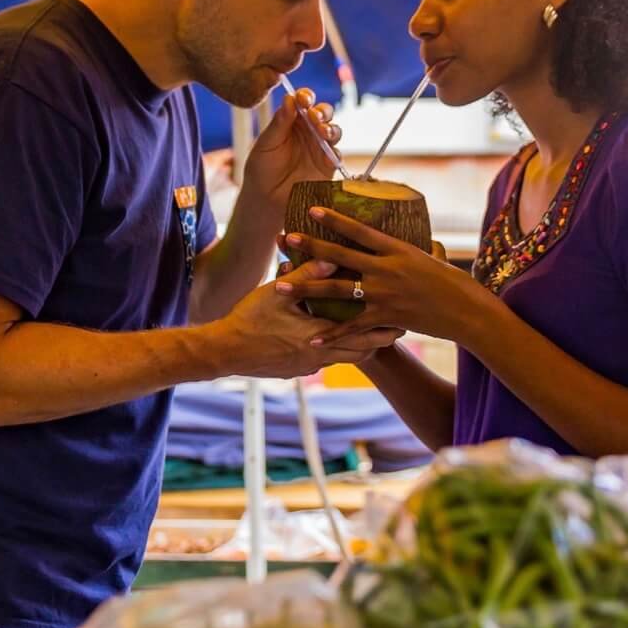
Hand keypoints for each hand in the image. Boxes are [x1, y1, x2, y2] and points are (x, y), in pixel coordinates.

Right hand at [208, 261, 401, 377]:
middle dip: (380, 341)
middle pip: (361, 354)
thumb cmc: (249, 320)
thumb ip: (308, 274)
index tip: (403, 321)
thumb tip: (333, 257)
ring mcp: (307, 366)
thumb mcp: (278, 293)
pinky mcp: (296, 370)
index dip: (385, 330)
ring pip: (344, 359)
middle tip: (397, 330)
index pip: (363, 337)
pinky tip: (333, 340)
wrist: (225, 351)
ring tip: (373, 336)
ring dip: (359, 348)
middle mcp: (318, 356)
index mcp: (318, 337)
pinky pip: (325, 361)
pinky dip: (337, 351)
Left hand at [240, 88, 341, 205]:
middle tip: (314, 115)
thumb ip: (279, 123)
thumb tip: (290, 98)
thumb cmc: (261, 169)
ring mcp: (319, 148)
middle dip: (322, 111)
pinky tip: (327, 153)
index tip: (302, 98)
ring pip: (333, 131)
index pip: (302, 102)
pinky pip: (337, 155)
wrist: (265, 200)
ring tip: (322, 131)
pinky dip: (334, 151)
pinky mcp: (328, 166)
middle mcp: (308, 131)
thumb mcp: (266, 144)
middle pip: (323, 113)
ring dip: (330, 128)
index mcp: (291, 121)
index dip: (305, 97)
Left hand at [281, 208, 483, 341]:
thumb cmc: (452, 282)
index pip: (359, 230)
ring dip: (305, 288)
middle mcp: (387, 269)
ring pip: (337, 289)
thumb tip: (390, 239)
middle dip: (309, 247)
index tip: (310, 209)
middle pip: (340, 255)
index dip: (334, 219)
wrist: (467, 312)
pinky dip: (332, 334)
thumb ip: (403, 250)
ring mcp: (384, 294)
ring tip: (279, 286)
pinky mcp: (386, 318)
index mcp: (397, 249)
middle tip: (284, 239)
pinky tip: (311, 337)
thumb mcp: (428, 257)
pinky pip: (353, 328)